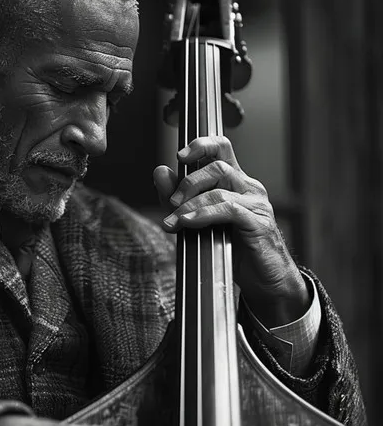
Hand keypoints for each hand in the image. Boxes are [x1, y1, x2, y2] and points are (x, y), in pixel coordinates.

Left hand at [153, 135, 309, 327]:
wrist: (265, 280)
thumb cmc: (234, 248)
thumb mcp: (199, 220)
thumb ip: (179, 197)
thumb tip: (160, 172)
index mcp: (235, 182)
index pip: (222, 149)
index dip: (201, 145)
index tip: (180, 156)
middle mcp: (248, 187)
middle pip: (216, 167)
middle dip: (187, 183)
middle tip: (171, 203)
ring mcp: (256, 204)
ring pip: (219, 190)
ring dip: (190, 205)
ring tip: (174, 221)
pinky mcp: (258, 222)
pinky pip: (228, 210)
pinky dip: (203, 215)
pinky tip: (188, 223)